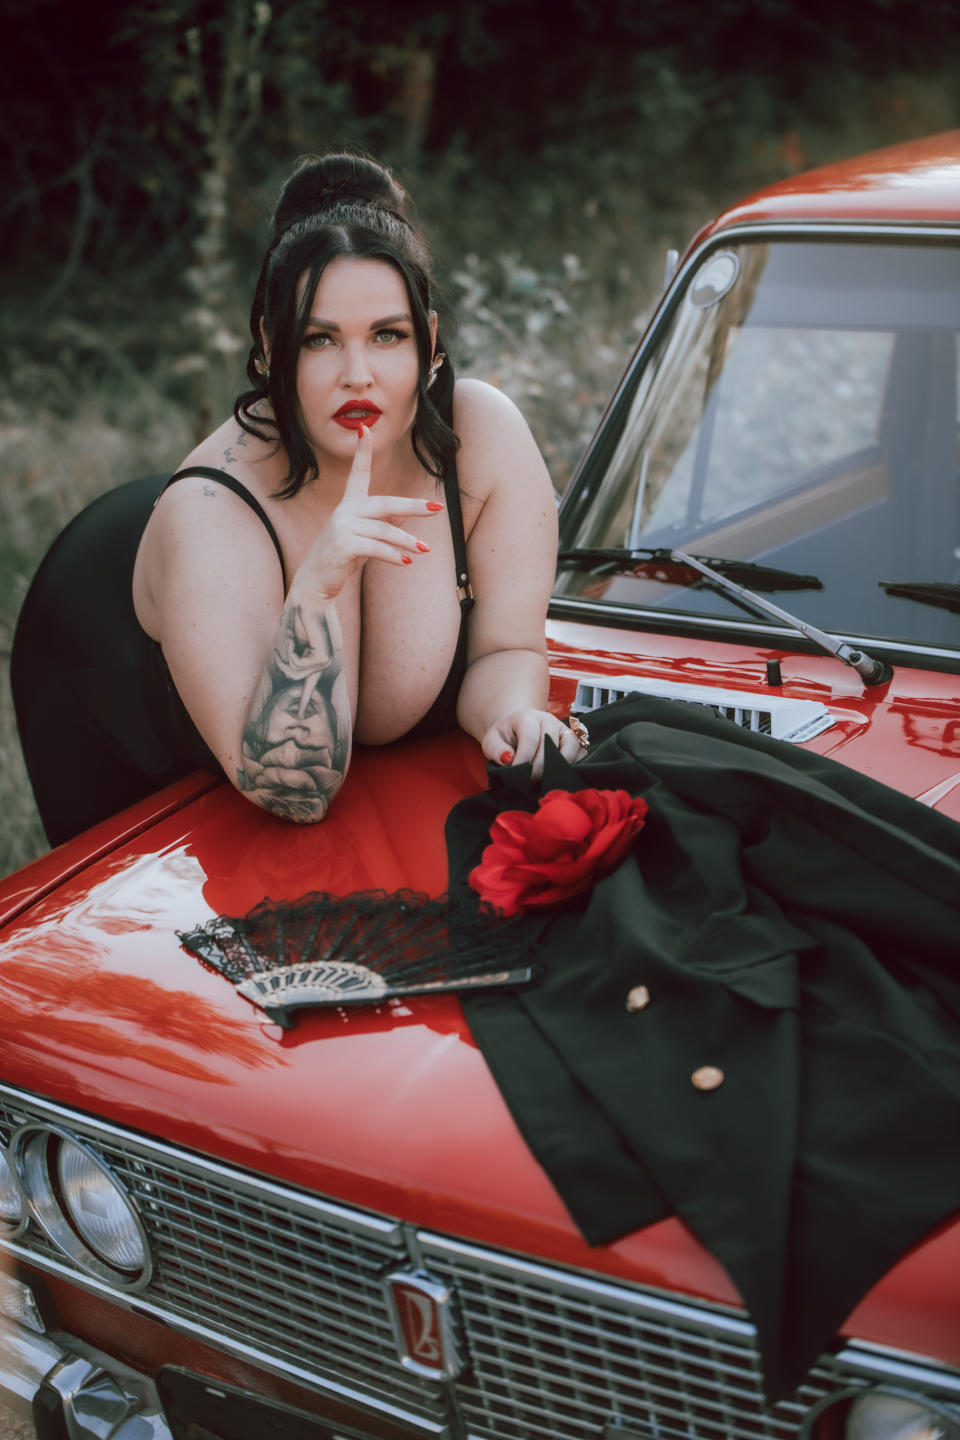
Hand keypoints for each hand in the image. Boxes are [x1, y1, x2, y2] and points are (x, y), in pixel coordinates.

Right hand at [299, 424, 442, 600]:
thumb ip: (385, 524)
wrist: (316, 581)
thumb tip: (410, 514)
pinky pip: (376, 548)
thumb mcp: (366, 538)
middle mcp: (344, 511)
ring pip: (384, 530)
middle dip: (413, 505)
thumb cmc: (343, 558)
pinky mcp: (343, 545)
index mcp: (349, 504)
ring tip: (424, 550)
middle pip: (385, 503)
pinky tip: (407, 562)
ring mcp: (342, 527)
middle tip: (436, 508)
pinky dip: (394, 556)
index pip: (358, 473)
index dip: (362, 451)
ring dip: (407, 541)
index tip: (365, 429)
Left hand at [481, 709, 587, 779]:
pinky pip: (581, 752)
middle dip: (538, 768)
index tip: (516, 773)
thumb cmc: (504, 738)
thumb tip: (509, 759)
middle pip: (550, 746)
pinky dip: (572, 765)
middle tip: (528, 779)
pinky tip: (557, 773)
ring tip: (542, 777)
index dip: (523, 760)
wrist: (517, 731)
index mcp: (527, 716)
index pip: (530, 738)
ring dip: (557, 767)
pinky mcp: (573, 740)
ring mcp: (563, 729)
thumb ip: (495, 749)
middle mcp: (548, 719)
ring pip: (570, 748)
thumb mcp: (491, 741)